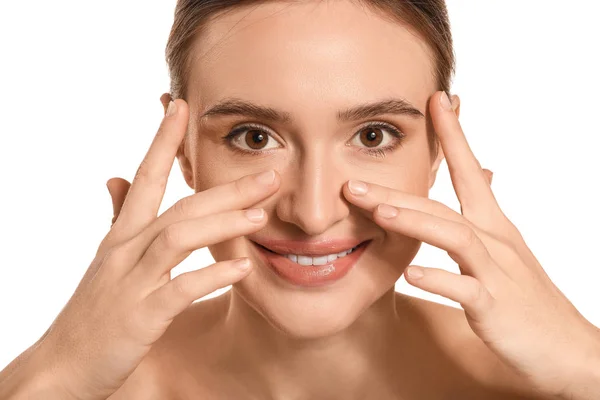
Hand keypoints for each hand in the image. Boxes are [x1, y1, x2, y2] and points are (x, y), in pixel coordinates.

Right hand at [32, 98, 279, 399]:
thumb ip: (118, 218)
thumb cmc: (94, 313)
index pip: (146, 176)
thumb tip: (115, 178)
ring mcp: (132, 281)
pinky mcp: (140, 315)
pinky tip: (243, 266)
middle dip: (226, 186)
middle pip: (180, 205)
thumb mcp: (106, 260)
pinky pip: (180, 289)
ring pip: (178, 237)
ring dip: (222, 223)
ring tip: (261, 216)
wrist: (62, 366)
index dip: (163, 140)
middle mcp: (126, 250)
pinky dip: (212, 274)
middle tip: (270, 173)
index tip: (183, 106)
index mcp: (122, 235)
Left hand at [342, 91, 599, 398]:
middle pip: (442, 205)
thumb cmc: (527, 299)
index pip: (471, 171)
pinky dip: (438, 280)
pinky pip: (465, 290)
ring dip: (415, 222)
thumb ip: (482, 217)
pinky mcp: (496, 307)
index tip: (436, 100)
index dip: (454, 135)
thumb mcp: (505, 251)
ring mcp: (496, 272)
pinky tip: (409, 274)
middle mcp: (494, 241)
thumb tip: (480, 177)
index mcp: (493, 226)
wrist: (567, 348)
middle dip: (397, 189)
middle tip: (351, 182)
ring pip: (454, 237)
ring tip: (378, 212)